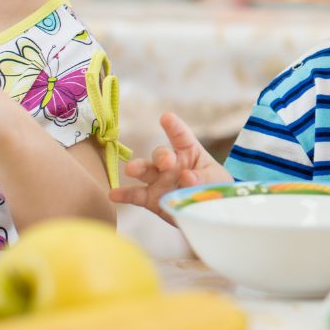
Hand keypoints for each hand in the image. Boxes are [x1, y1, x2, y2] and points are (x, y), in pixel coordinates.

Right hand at [109, 112, 230, 224]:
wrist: (211, 211)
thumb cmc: (215, 188)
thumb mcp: (216, 180)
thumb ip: (202, 178)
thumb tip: (187, 177)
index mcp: (189, 152)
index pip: (181, 136)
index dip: (174, 127)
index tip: (167, 118)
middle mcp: (171, 163)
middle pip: (161, 154)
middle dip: (162, 156)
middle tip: (167, 161)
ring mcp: (159, 180)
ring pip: (146, 171)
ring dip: (139, 168)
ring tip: (131, 169)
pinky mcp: (151, 198)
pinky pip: (136, 195)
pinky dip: (124, 195)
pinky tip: (113, 194)